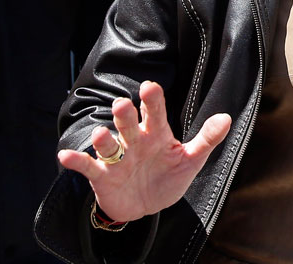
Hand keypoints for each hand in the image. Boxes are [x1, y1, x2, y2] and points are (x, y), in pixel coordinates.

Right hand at [58, 81, 231, 222]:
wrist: (146, 206)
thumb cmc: (168, 176)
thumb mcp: (191, 160)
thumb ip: (207, 139)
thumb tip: (227, 118)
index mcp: (156, 134)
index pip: (154, 113)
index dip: (152, 100)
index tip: (150, 86)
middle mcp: (134, 142)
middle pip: (128, 124)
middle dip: (125, 115)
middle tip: (123, 104)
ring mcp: (117, 158)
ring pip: (108, 144)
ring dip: (103, 139)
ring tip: (101, 134)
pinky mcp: (102, 176)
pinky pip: (88, 166)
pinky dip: (76, 161)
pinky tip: (65, 156)